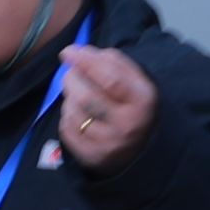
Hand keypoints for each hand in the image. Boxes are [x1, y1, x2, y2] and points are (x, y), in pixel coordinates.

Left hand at [57, 45, 158, 167]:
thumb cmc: (133, 104)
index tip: (68, 52)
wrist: (142, 146)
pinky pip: (66, 129)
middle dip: (72, 79)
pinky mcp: (92, 157)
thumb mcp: (135, 79)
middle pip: (86, 96)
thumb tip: (77, 52)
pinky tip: (78, 113)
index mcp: (143, 101)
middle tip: (72, 73)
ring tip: (78, 94)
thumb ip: (111, 61)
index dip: (85, 62)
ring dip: (69, 97)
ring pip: (73, 112)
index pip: (109, 78)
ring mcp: (109, 144)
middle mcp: (128, 125)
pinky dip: (67, 115)